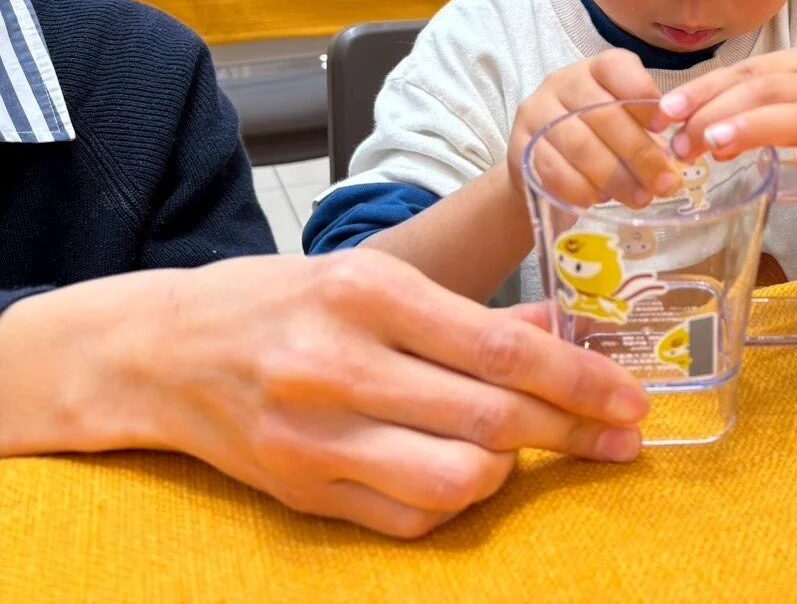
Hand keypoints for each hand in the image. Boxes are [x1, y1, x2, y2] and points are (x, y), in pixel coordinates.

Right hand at [7, 251, 649, 537]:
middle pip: (491, 418)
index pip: (501, 350)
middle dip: (574, 431)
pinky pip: (410, 517)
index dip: (580, 380)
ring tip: (527, 446)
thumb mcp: (380, 278)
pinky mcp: (300, 490)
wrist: (165, 350)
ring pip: (457, 479)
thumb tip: (568, 330)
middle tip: (622, 436)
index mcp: (367, 293)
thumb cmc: (287, 301)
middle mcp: (338, 364)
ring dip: (513, 470)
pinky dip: (458, 500)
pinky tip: (470, 471)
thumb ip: (476, 312)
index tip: (631, 399)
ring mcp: (314, 436)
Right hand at [510, 48, 675, 209]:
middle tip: (664, 183)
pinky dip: (580, 189)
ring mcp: (537, 113)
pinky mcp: (520, 146)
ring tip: (639, 198)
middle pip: (604, 114)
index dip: (644, 96)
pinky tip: (597, 201)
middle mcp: (564, 83)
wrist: (542, 162)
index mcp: (596, 69)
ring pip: (581, 145)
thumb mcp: (625, 124)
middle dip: (640, 153)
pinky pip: (553, 169)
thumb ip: (648, 134)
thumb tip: (674, 165)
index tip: (666, 127)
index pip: (618, 69)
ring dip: (615, 177)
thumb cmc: (599, 139)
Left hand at [660, 50, 796, 195]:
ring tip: (720, 142)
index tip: (666, 112)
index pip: (744, 74)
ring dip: (758, 128)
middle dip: (721, 113)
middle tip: (683, 139)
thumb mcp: (795, 88)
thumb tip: (690, 125)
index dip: (704, 91)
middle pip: (766, 93)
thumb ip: (747, 104)